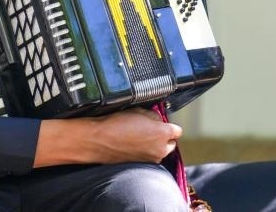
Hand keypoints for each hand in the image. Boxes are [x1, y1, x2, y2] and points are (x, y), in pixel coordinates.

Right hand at [34, 108, 182, 166]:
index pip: (177, 130)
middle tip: (149, 129)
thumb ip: (154, 115)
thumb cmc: (116, 123)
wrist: (98, 140)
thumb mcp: (138, 110)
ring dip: (153, 145)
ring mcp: (151, 160)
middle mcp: (160, 150)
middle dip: (163, 137)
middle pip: (170, 143)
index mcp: (162, 134)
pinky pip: (148, 157)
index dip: (168, 125)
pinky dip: (144, 152)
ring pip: (159, 151)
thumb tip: (158, 119)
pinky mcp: (141, 165)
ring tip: (138, 137)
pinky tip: (132, 145)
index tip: (161, 122)